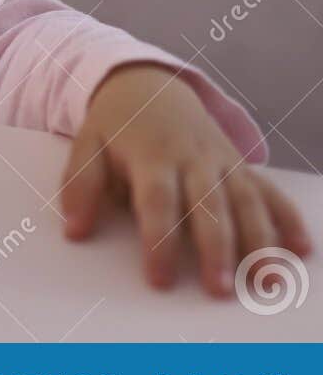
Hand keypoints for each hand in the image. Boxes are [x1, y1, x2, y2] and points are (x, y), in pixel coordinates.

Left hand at [60, 62, 311, 295]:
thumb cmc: (115, 126)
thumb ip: (80, 185)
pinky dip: (288, 219)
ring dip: (259, 242)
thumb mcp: (86, 144)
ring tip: (265, 282)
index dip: (159, 239)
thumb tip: (74, 230)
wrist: (148, 85)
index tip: (160, 279)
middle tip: (219, 289)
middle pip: (208, 205)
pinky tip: (300, 250)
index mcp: (151, 155)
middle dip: (215, 248)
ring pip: (246, 202)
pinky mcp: (241, 166)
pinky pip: (269, 192)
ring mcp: (222, 162)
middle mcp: (193, 159)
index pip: (157, 201)